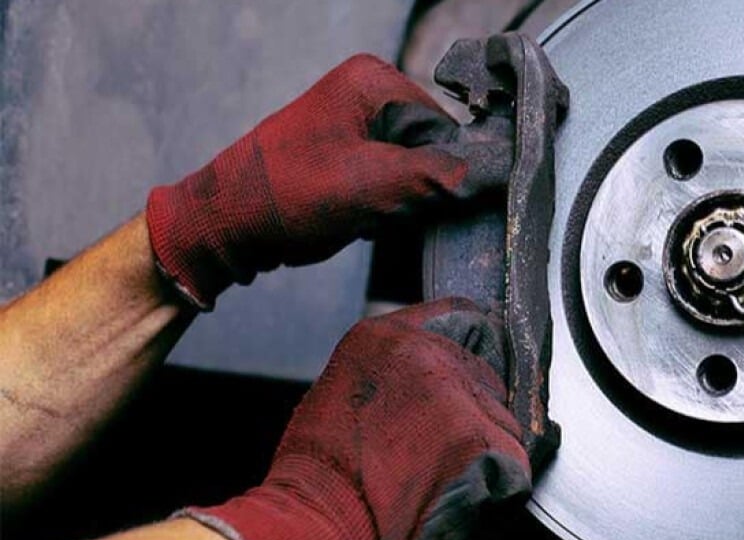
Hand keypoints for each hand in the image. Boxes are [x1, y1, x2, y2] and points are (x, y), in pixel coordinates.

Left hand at [146, 54, 478, 308]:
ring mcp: (356, 124)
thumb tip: (487, 177)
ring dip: (401, 202)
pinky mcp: (349, 155)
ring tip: (366, 214)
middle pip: (432, 149)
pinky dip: (385, 206)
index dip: (443, 171)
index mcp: (374, 81)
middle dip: (418, 188)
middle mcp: (367, 93)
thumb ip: (437, 177)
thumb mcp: (372, 186)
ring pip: (414, 170)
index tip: (423, 202)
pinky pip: (392, 181)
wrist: (225, 225)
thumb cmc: (284, 195)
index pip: (446, 128)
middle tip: (384, 210)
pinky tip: (360, 218)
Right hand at [178, 299, 532, 539]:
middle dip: (477, 407)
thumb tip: (425, 381)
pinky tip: (466, 487)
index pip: (459, 314)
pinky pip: (512, 455)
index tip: (482, 357)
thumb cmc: (320, 469)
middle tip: (446, 443)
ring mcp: (455, 392)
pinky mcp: (477, 436)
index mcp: (384, 337)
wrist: (318, 516)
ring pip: (502, 416)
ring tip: (447, 469)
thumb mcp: (343, 391)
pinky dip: (500, 475)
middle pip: (486, 374)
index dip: (474, 342)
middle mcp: (425, 353)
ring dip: (488, 443)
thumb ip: (393, 373)